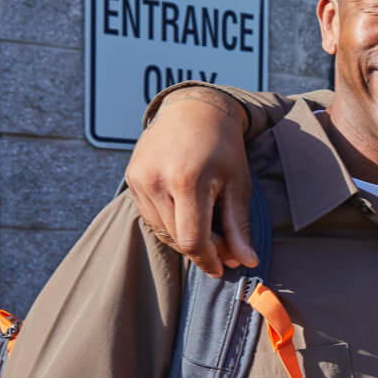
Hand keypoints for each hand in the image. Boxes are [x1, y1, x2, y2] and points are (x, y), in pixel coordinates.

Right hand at [125, 87, 256, 277]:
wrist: (193, 109)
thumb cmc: (222, 147)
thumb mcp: (237, 185)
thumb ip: (238, 226)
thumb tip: (247, 262)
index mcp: (186, 181)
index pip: (192, 240)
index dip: (209, 260)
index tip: (223, 267)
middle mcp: (156, 180)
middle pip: (177, 238)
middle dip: (202, 249)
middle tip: (224, 247)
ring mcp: (139, 179)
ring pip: (162, 231)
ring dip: (185, 238)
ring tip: (208, 228)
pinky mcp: (131, 179)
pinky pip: (151, 217)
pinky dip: (170, 224)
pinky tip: (188, 214)